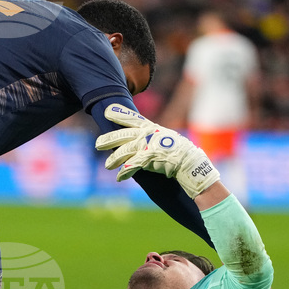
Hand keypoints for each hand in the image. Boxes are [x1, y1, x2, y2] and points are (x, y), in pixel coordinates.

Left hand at [94, 104, 219, 197]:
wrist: (190, 162)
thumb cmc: (180, 153)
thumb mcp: (165, 139)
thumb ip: (152, 138)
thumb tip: (140, 141)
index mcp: (152, 128)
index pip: (132, 119)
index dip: (119, 114)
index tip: (107, 111)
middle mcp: (148, 134)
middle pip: (123, 134)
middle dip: (109, 139)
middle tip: (98, 144)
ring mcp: (148, 145)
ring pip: (124, 150)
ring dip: (115, 159)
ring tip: (108, 165)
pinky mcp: (149, 157)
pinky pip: (132, 165)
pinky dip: (125, 172)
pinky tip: (119, 177)